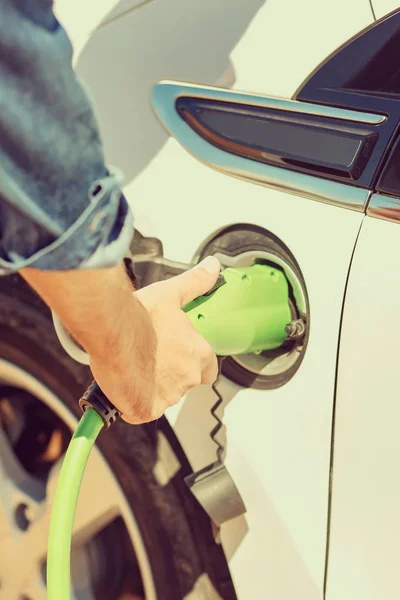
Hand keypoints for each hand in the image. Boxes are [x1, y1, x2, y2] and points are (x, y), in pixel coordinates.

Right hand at [21, 257, 219, 423]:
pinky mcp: (147, 409)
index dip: (192, 362)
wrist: (111, 332)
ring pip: (163, 396)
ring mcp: (168, 396)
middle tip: (148, 357)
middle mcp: (188, 377)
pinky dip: (134, 401)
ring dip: (151, 386)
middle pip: (183, 382)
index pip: (207, 368)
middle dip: (169, 374)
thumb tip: (212, 267)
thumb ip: (195, 283)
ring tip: (133, 365)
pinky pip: (143, 410)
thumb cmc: (139, 316)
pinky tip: (125, 382)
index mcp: (199, 353)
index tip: (176, 355)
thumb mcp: (170, 294)